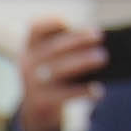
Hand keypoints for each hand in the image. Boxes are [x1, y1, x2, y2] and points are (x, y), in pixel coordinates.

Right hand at [10, 14, 107, 130]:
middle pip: (53, 48)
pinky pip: (65, 95)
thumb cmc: (54, 74)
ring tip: (102, 57)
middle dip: (77, 39)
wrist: (36, 108)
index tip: (69, 22)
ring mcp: (32, 83)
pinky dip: (83, 91)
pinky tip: (99, 90)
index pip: (35, 28)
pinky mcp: (42, 101)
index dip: (50, 23)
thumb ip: (69, 47)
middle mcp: (29, 62)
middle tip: (98, 35)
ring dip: (82, 61)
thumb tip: (97, 43)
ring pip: (58, 69)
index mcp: (31, 46)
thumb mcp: (52, 57)